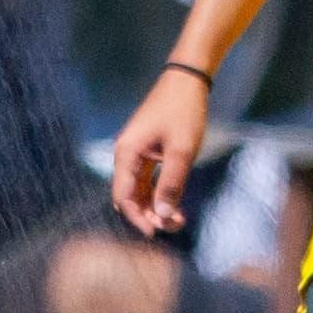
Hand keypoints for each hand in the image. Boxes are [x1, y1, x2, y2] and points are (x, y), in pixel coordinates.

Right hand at [108, 69, 208, 236]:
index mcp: (126, 153)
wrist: (188, 79)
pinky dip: (160, 192)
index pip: (124, 196)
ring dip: (156, 205)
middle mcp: (126, 154)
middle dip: (150, 214)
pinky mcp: (149, 150)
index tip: (156, 233)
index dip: (138, 217)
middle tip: (175, 225)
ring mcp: (137, 152)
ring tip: (179, 218)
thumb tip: (163, 215)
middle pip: (131, 195)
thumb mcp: (182, 150)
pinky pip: (149, 179)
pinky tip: (176, 203)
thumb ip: (172, 183)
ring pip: (141, 189)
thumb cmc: (183, 111)